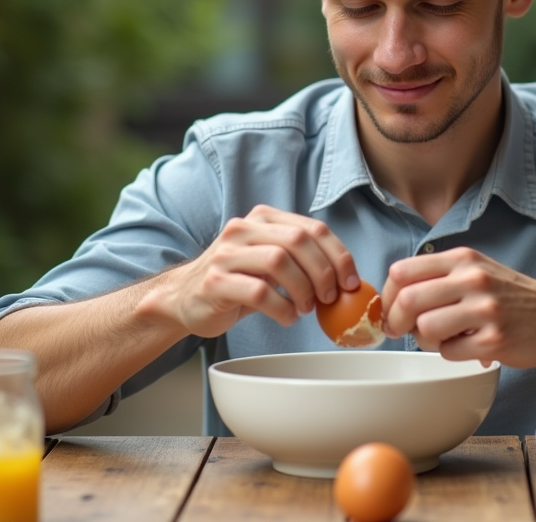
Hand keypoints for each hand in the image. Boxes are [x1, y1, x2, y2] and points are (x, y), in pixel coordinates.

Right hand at [139, 205, 358, 337]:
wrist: (184, 298)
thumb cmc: (238, 281)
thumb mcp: (269, 260)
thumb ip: (301, 258)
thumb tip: (347, 278)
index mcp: (263, 218)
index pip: (312, 228)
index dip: (338, 255)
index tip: (351, 282)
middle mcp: (243, 229)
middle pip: (298, 241)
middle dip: (323, 272)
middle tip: (330, 298)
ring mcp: (226, 254)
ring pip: (279, 262)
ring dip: (302, 290)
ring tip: (306, 308)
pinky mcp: (215, 282)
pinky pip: (259, 292)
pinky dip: (282, 308)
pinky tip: (286, 317)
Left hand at [379, 247, 535, 367]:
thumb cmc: (510, 295)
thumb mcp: (476, 269)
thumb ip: (437, 276)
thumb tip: (392, 297)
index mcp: (463, 259)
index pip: (402, 271)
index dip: (386, 295)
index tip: (390, 310)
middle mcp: (473, 279)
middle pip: (408, 300)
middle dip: (396, 320)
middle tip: (401, 331)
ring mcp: (484, 310)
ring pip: (425, 328)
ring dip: (425, 340)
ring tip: (443, 338)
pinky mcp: (494, 340)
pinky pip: (448, 352)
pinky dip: (450, 353)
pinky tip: (467, 346)